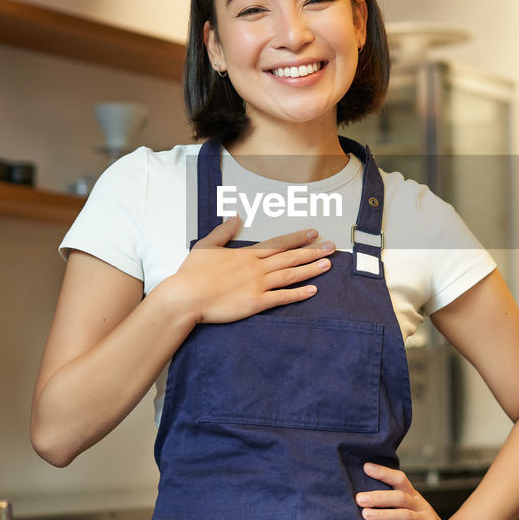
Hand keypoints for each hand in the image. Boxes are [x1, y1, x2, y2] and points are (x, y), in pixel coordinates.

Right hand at [168, 217, 334, 323]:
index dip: (298, 238)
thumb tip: (235, 216)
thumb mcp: (206, 246)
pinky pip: (282, 297)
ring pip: (290, 275)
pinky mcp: (255, 303)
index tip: (314, 233)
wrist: (186, 296)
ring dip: (311, 269)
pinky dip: (298, 294)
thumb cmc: (192, 273)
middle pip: (290, 257)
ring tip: (328, 264)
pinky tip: (313, 290)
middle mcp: (256, 267)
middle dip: (313, 251)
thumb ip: (223, 231)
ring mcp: (257, 285)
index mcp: (246, 254)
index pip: (278, 243)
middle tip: (332, 247)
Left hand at [356, 462, 476, 519]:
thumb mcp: (412, 510)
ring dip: (384, 514)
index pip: (400, 480)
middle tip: (359, 498)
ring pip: (405, 515)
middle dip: (379, 497)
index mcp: (415, 497)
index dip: (384, 472)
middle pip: (400, 497)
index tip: (366, 467)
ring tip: (366, 514)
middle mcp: (421, 506)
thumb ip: (394, 503)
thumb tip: (365, 496)